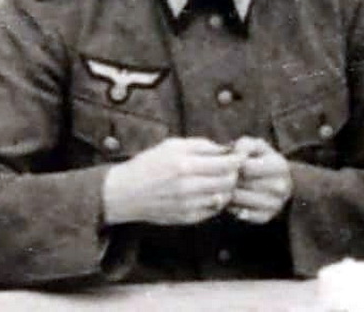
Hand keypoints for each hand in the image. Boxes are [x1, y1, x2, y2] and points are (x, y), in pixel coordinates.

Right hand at [103, 137, 243, 225]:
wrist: (125, 193)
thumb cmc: (147, 165)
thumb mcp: (171, 146)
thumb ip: (200, 145)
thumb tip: (225, 149)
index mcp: (185, 164)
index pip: (226, 164)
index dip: (237, 160)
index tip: (238, 156)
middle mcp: (189, 187)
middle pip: (229, 182)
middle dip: (233, 174)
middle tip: (229, 169)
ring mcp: (189, 205)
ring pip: (224, 197)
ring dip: (225, 188)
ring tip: (215, 180)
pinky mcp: (188, 218)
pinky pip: (213, 210)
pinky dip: (214, 201)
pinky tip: (205, 193)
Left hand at [228, 137, 292, 223]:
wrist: (276, 180)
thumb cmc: (260, 159)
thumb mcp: (255, 146)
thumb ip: (245, 145)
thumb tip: (236, 156)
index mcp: (279, 166)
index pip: (246, 167)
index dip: (234, 164)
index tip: (233, 163)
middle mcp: (281, 186)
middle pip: (242, 184)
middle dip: (231, 179)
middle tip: (227, 176)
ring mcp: (276, 204)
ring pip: (239, 199)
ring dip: (230, 193)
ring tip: (230, 186)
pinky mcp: (267, 217)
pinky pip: (242, 214)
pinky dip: (234, 208)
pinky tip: (234, 200)